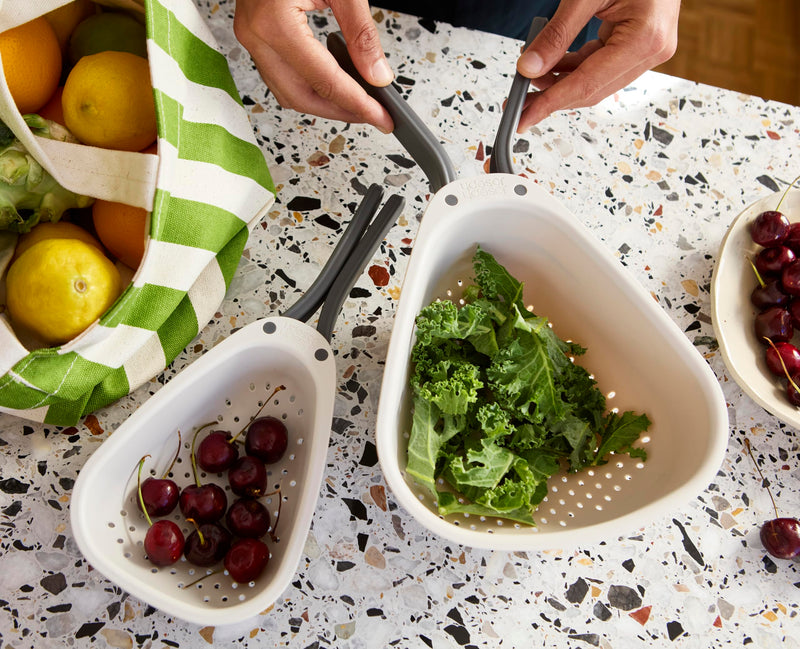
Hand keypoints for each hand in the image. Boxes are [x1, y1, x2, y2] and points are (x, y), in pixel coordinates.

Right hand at [233, 0, 394, 131]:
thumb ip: (362, 33)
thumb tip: (378, 75)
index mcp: (275, 23)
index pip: (325, 81)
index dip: (357, 105)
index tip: (382, 118)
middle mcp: (255, 35)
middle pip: (301, 97)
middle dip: (339, 112)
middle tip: (375, 117)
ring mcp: (250, 36)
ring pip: (287, 91)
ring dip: (324, 102)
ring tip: (359, 102)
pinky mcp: (255, 33)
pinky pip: (281, 73)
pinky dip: (310, 84)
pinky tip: (336, 81)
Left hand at [515, 0, 679, 130]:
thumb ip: (556, 33)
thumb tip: (529, 67)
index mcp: (645, 38)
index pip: (587, 84)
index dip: (551, 103)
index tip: (523, 118)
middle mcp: (652, 49)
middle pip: (592, 89)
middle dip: (552, 96)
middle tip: (518, 102)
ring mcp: (648, 48)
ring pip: (595, 81)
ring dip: (560, 81)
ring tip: (529, 74)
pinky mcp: (639, 43)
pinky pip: (600, 65)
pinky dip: (572, 67)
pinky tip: (549, 65)